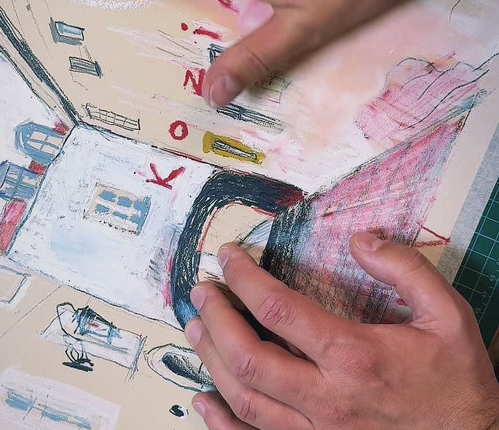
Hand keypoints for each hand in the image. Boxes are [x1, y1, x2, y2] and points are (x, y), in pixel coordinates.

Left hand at [184, 235, 498, 429]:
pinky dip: (223, 422)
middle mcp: (327, 399)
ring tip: (194, 329)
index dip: (244, 276)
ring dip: (211, 360)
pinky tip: (204, 401)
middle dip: (216, 317)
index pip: (278, 308)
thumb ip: (405, 268)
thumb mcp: (448, 315)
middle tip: (201, 291)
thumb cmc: (457, 383)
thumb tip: (361, 240)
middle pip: (248, 356)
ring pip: (245, 399)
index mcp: (354, 356)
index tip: (228, 256)